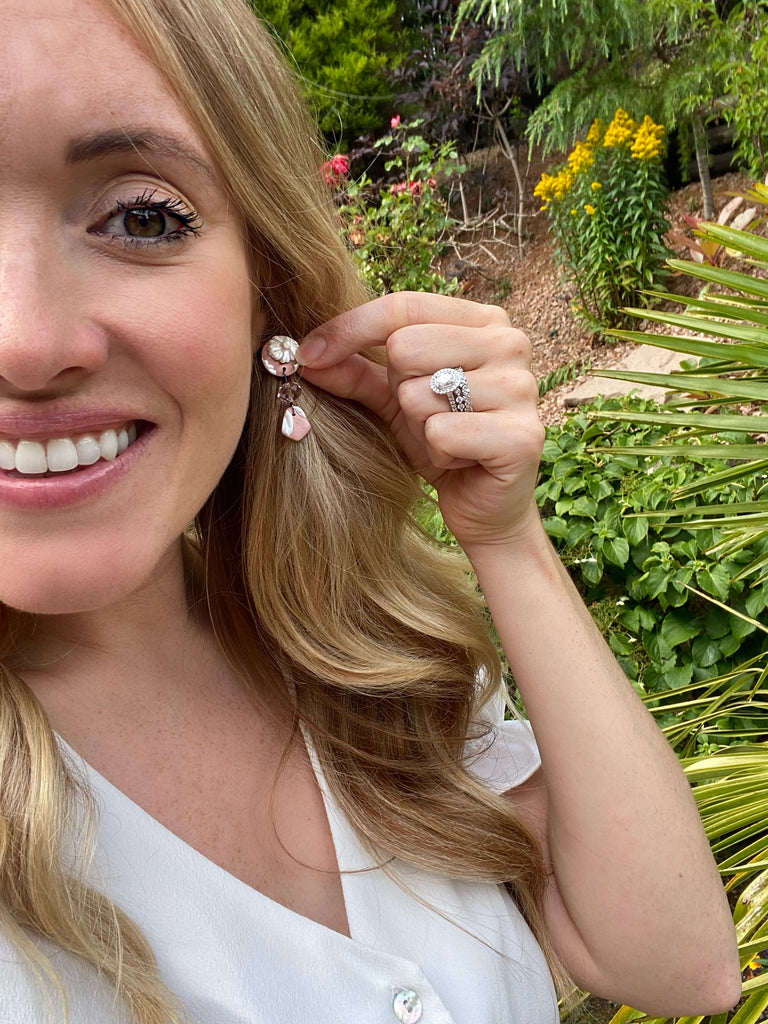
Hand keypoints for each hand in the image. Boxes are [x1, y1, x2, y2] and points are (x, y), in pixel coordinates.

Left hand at [297, 292, 544, 548]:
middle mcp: (511, 343)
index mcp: (484, 321)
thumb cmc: (443, 442)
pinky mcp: (522, 436)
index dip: (349, 328)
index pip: (404, 307)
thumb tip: (301, 353)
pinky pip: (442, 433)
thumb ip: (354, 371)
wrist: (486, 507)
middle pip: (407, 347)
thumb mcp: (393, 400)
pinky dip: (438, 454)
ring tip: (445, 440)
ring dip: (419, 428)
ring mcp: (521, 388)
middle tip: (424, 418)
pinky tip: (460, 461)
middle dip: (399, 393)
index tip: (308, 353)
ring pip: (421, 394)